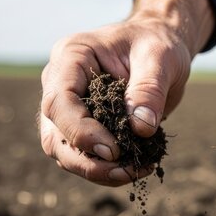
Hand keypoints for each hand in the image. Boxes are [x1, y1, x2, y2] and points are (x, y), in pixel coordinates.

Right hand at [39, 0, 212, 185]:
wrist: (161, 46)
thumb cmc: (157, 44)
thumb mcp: (159, 58)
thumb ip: (149, 90)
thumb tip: (141, 128)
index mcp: (71, 57)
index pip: (60, 102)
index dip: (80, 131)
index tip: (113, 150)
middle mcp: (61, 84)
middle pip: (54, 134)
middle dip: (86, 161)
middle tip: (125, 170)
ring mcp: (69, 108)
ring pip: (65, 151)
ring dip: (96, 171)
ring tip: (135, 171)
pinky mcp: (84, 126)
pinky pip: (85, 156)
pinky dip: (108, 169)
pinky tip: (138, 168)